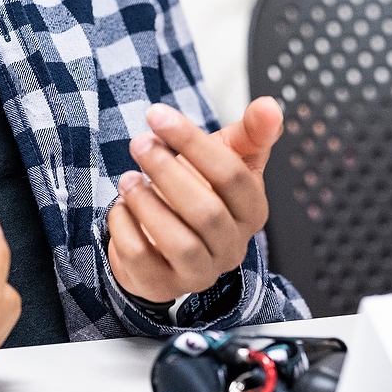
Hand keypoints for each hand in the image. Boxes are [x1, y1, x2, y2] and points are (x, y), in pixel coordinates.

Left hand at [107, 98, 282, 304]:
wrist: (169, 234)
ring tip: (127, 178)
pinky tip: (120, 207)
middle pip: (207, 212)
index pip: (232, 177)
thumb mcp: (229, 155)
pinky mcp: (162, 286)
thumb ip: (252, 131)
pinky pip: (142, 261)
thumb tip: (270, 106)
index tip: (158, 115)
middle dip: (167, 171)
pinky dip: (125, 229)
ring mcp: (198, 272)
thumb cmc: (202, 188)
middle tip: (139, 143)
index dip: (193, 142)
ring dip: (147, 204)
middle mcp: (231, 247)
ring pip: (179, 243)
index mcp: (252, 211)